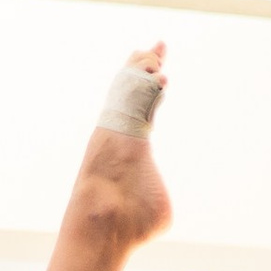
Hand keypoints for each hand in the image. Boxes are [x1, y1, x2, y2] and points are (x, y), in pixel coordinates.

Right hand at [80, 42, 171, 251]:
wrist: (107, 222)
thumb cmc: (131, 224)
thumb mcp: (158, 205)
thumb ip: (164, 193)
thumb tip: (162, 201)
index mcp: (135, 150)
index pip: (146, 113)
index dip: (153, 94)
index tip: (162, 78)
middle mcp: (125, 135)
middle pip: (137, 94)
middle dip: (146, 69)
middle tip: (157, 47)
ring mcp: (118, 129)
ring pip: (131, 89)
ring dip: (143, 66)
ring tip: (156, 47)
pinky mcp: (114, 126)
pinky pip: (128, 93)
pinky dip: (139, 73)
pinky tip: (153, 57)